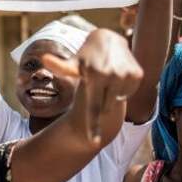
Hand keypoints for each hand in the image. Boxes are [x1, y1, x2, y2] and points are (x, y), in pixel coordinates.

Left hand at [43, 29, 142, 144]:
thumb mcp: (74, 63)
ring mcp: (127, 75)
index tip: (92, 142)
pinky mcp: (137, 74)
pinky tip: (117, 75)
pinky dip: (122, 89)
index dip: (92, 126)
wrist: (109, 40)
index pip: (93, 107)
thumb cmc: (86, 56)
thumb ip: (60, 66)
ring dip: (111, 94)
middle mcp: (112, 76)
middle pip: (105, 107)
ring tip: (106, 79)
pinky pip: (128, 93)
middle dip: (100, 100)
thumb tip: (43, 59)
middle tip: (97, 85)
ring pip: (117, 101)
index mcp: (94, 76)